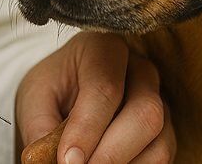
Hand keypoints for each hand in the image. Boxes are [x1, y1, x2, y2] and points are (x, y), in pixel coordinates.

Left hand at [17, 32, 174, 163]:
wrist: (70, 90)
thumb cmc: (53, 89)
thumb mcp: (35, 100)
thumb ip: (40, 128)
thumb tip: (48, 162)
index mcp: (105, 49)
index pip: (105, 88)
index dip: (87, 129)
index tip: (68, 160)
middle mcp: (141, 70)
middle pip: (145, 113)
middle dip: (111, 154)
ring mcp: (160, 100)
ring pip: (160, 141)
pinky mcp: (166, 131)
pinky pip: (162, 159)